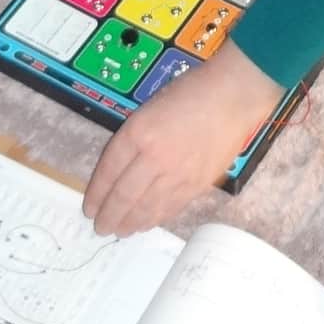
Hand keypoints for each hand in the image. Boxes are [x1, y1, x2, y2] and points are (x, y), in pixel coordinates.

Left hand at [83, 43, 282, 236]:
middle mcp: (154, 157)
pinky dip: (155, 219)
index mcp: (138, 133)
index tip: (89, 208)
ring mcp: (177, 174)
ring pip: (146, 207)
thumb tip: (122, 168)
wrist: (234, 95)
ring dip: (130, 223)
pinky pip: (170, 208)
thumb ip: (135, 137)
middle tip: (101, 227)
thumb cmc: (192, 91)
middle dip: (109, 215)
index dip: (96, 194)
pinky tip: (146, 224)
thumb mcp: (150, 107)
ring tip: (121, 231)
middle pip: (124, 195)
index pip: (109, 171)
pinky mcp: (197, 184)